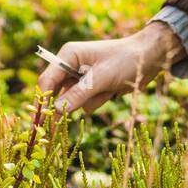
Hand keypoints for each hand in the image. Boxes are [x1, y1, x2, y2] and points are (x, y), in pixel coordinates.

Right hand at [36, 22, 186, 114]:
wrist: (149, 59)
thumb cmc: (125, 60)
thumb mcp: (101, 77)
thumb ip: (79, 94)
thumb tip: (56, 110)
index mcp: (68, 55)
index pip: (48, 80)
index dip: (41, 101)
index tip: (37, 121)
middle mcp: (71, 66)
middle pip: (57, 93)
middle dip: (64, 107)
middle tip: (54, 131)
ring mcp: (81, 78)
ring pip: (74, 102)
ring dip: (91, 101)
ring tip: (108, 89)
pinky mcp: (92, 88)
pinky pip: (87, 104)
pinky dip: (99, 101)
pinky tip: (112, 91)